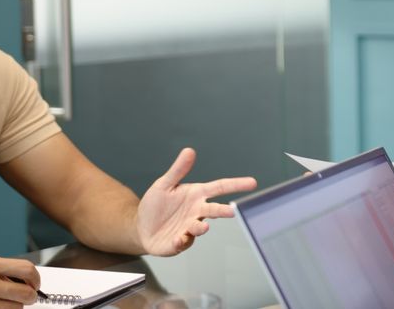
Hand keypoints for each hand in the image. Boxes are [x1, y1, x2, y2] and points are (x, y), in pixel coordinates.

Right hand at [0, 257, 39, 307]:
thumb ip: (2, 270)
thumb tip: (24, 278)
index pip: (26, 269)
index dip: (35, 277)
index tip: (34, 282)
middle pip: (26, 293)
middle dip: (31, 295)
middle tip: (28, 294)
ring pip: (16, 308)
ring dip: (16, 305)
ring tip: (6, 300)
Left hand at [136, 148, 257, 255]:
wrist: (141, 226)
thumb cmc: (156, 204)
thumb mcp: (164, 184)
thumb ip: (178, 170)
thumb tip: (189, 151)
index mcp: (196, 195)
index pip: (220, 187)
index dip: (236, 185)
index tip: (252, 183)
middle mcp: (196, 211)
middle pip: (214, 210)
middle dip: (223, 211)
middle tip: (231, 211)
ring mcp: (189, 227)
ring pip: (200, 227)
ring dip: (201, 227)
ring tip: (202, 226)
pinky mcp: (179, 242)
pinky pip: (183, 242)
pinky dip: (182, 241)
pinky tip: (178, 238)